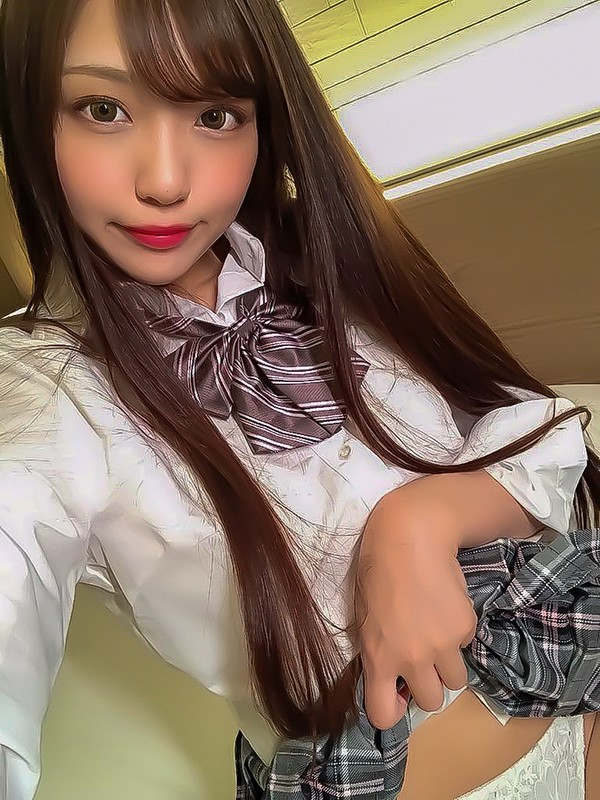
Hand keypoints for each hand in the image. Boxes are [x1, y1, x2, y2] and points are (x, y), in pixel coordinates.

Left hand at [355, 483, 477, 730]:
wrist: (410, 536)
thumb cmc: (378, 570)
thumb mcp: (364, 617)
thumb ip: (377, 651)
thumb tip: (390, 674)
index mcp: (378, 657)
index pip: (383, 715)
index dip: (391, 709)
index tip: (395, 694)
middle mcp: (411, 659)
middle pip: (431, 702)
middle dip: (428, 685)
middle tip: (422, 659)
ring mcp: (441, 645)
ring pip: (455, 680)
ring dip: (447, 664)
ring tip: (436, 633)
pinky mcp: (464, 628)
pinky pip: (465, 646)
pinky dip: (458, 633)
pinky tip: (444, 606)